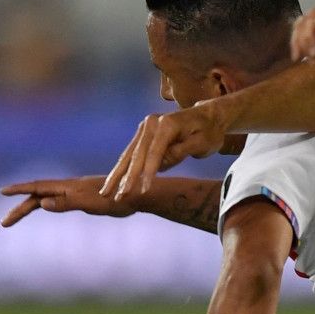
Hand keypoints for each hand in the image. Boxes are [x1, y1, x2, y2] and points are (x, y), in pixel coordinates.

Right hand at [0, 177, 135, 226]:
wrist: (138, 195)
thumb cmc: (117, 201)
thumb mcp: (91, 204)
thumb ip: (66, 203)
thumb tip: (42, 203)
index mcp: (69, 187)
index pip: (38, 187)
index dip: (20, 189)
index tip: (3, 191)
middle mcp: (69, 188)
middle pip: (38, 196)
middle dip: (19, 208)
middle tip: (4, 223)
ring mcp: (75, 193)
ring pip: (46, 199)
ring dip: (29, 208)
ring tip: (13, 219)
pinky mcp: (83, 198)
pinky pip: (58, 202)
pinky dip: (45, 205)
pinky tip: (42, 208)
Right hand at [103, 102, 227, 200]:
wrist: (208, 116)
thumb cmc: (209, 131)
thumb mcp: (202, 144)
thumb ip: (180, 153)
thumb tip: (158, 166)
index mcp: (166, 124)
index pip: (154, 153)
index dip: (148, 173)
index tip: (142, 192)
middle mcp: (151, 123)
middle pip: (136, 155)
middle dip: (126, 178)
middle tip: (116, 197)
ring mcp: (145, 127)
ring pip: (128, 155)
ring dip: (117, 175)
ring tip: (105, 192)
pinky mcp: (144, 133)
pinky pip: (131, 153)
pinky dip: (123, 168)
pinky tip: (114, 182)